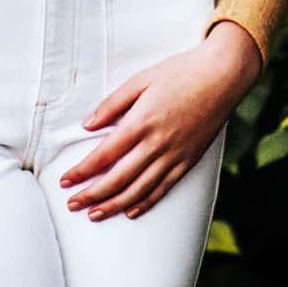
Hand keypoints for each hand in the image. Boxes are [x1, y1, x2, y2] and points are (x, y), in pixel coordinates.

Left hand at [58, 23, 261, 220]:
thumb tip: (88, 125)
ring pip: (139, 190)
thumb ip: (113, 104)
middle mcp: (157, 144)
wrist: (222, 76)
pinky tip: (131, 211)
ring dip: (114, 205)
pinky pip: (164, 189)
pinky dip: (145, 203)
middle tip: (72, 204)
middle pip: (118, 178)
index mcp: (141, 122)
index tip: (65, 181)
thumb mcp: (141, 80)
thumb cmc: (180, 72)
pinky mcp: (189, 162)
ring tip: (94, 214)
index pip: (104, 155)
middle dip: (92, 195)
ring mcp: (174, 156)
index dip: (82, 171)